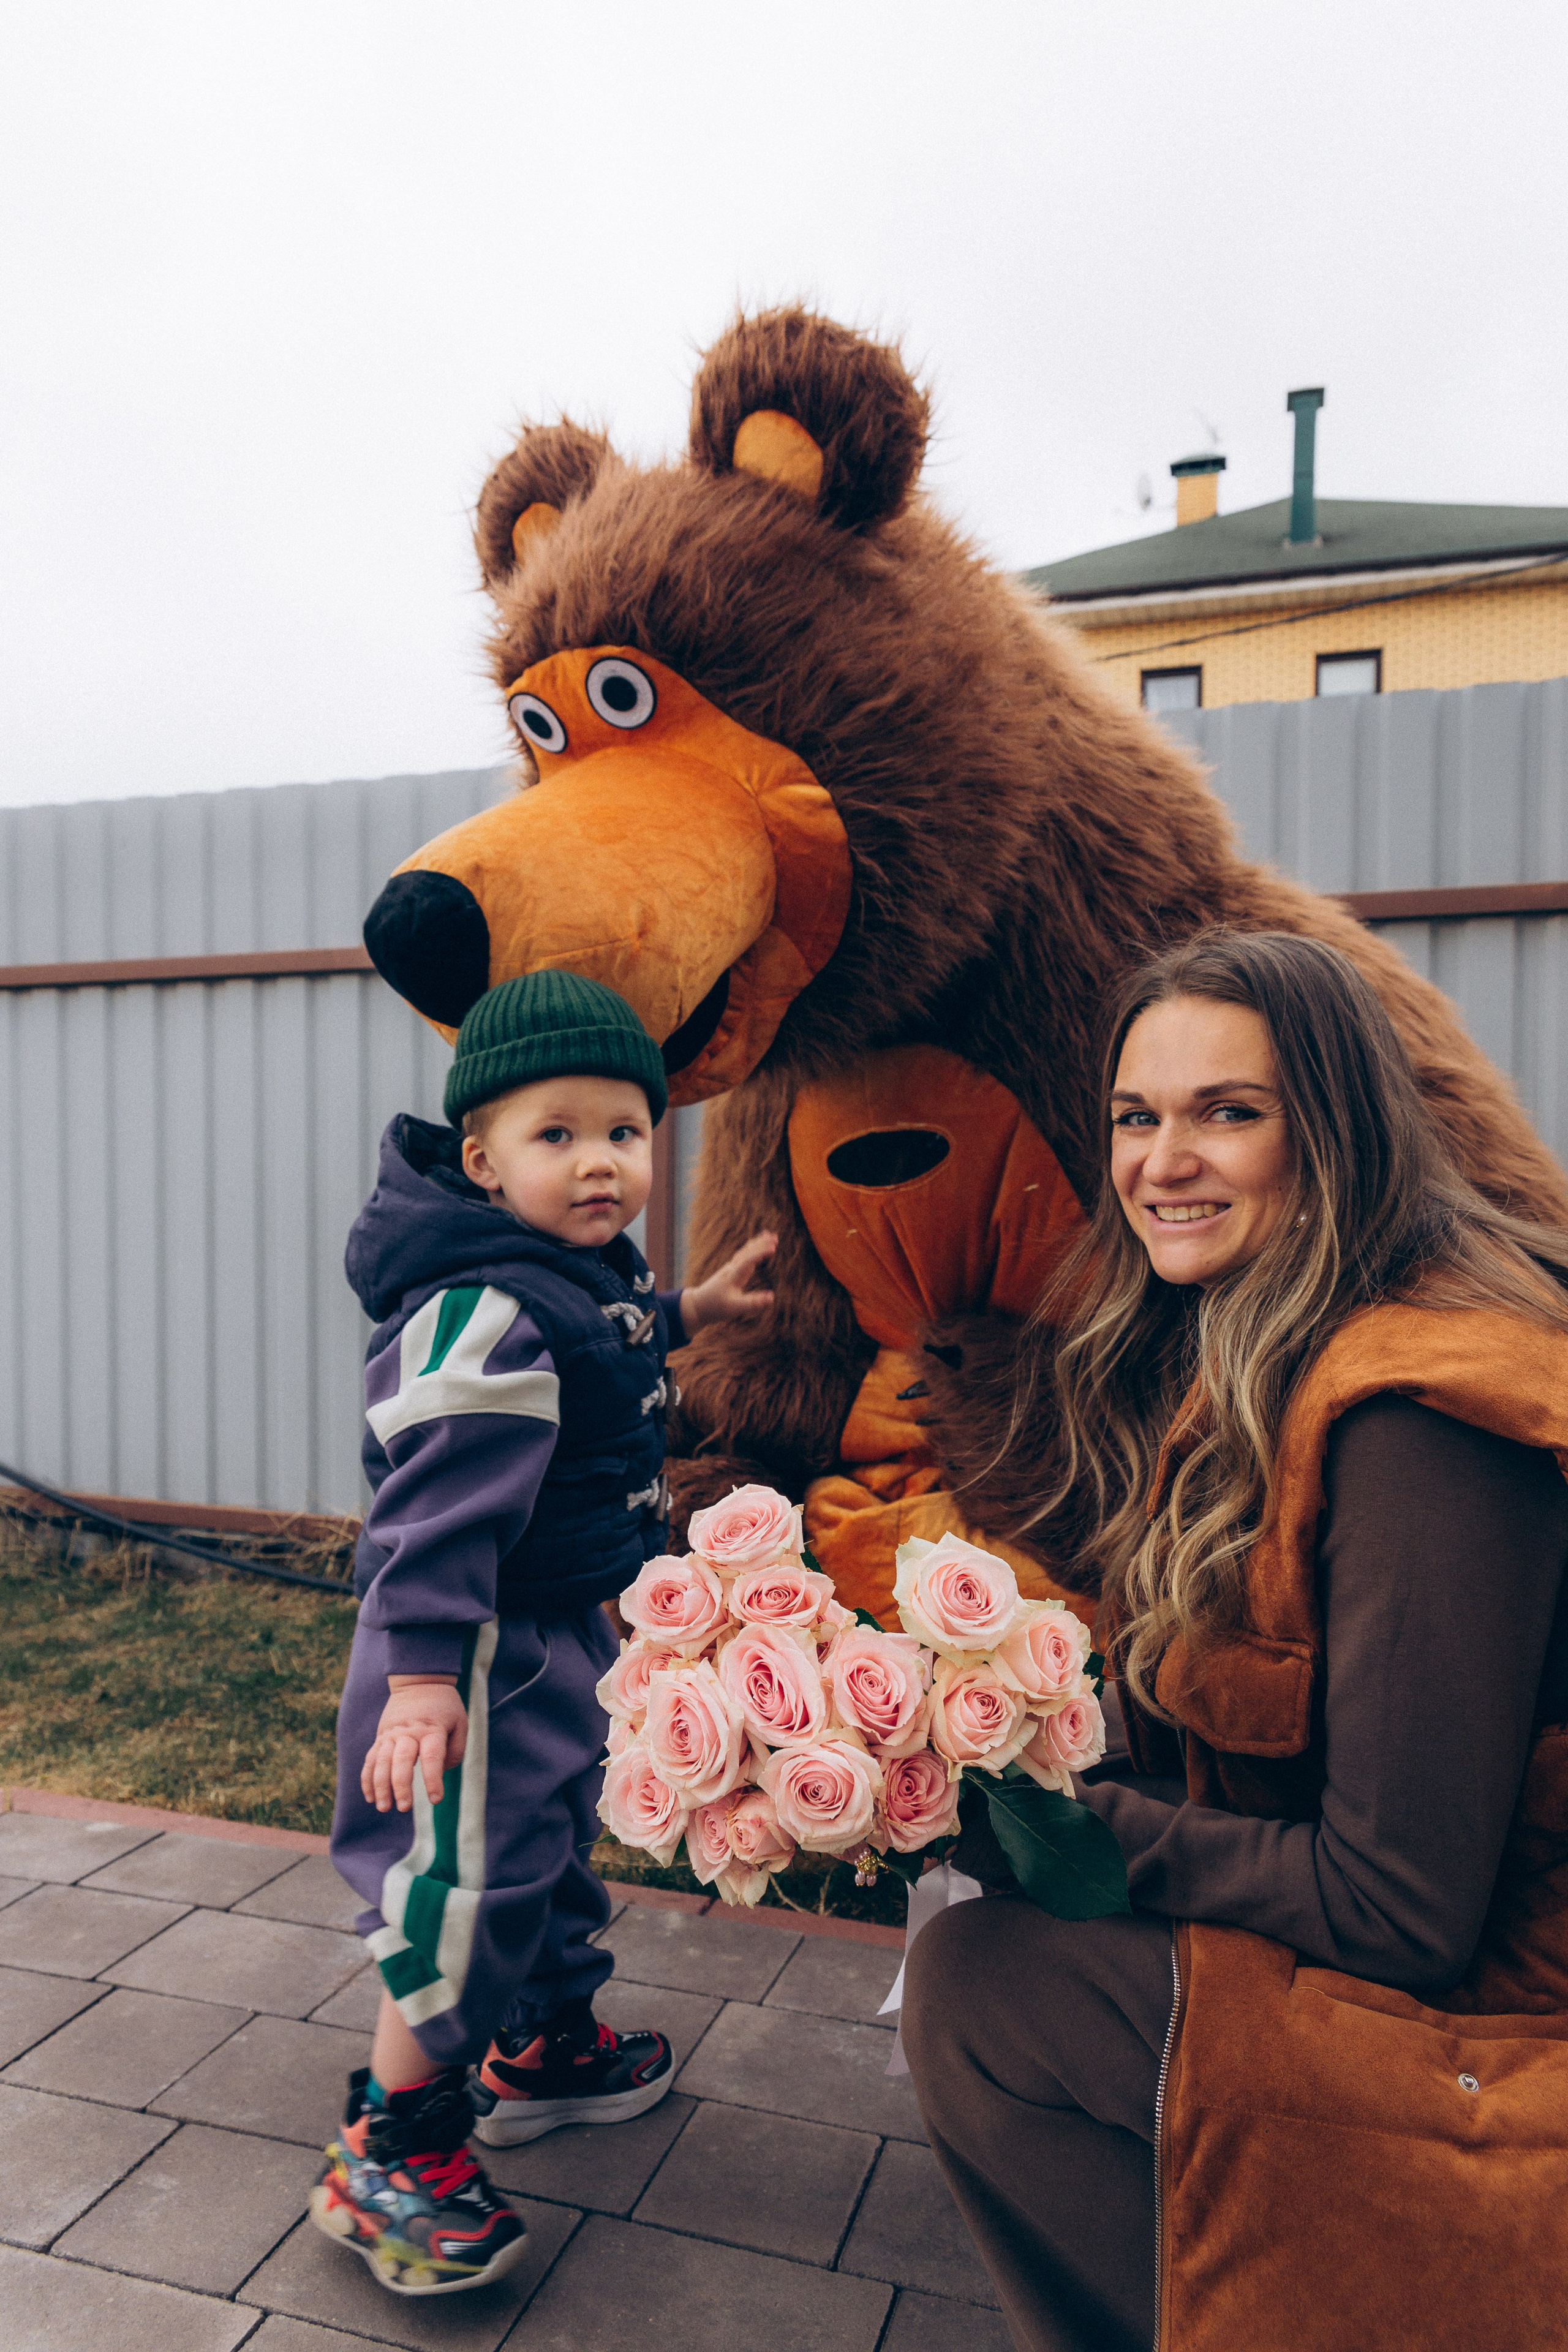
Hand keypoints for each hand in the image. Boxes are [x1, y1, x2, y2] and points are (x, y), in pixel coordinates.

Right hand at [361, 1677, 466, 1813]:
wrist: (419, 1681)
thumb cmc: (445, 1707)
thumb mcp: (460, 1723)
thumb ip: (455, 1751)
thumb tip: (440, 1774)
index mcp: (432, 1729)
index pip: (432, 1757)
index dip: (433, 1779)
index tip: (435, 1799)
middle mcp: (409, 1732)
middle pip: (402, 1761)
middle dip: (401, 1786)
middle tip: (404, 1808)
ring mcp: (392, 1734)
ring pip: (382, 1762)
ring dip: (381, 1786)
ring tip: (384, 1807)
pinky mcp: (381, 1736)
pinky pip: (371, 1759)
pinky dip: (368, 1778)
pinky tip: (370, 1796)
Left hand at [681, 1231, 777, 1333]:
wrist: (696, 1306)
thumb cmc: (715, 1307)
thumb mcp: (735, 1308)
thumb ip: (753, 1303)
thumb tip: (772, 1297)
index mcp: (733, 1276)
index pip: (749, 1261)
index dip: (761, 1253)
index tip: (774, 1247)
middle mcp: (731, 1269)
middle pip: (747, 1252)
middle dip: (761, 1244)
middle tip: (774, 1236)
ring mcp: (729, 1269)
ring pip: (744, 1252)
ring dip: (756, 1244)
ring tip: (768, 1235)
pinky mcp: (729, 1272)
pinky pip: (742, 1256)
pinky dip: (750, 1250)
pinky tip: (754, 1249)